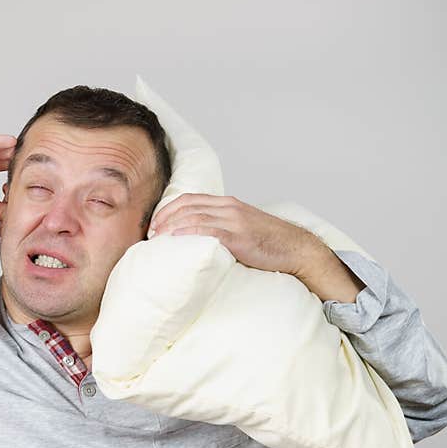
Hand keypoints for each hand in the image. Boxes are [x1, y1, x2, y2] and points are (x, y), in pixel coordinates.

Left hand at [150, 193, 324, 276]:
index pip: (189, 199)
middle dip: (164, 218)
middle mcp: (229, 207)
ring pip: (194, 216)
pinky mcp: (239, 236)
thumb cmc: (269, 243)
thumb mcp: (241, 228)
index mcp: (227, 204)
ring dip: (171, 226)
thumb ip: (220, 227)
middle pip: (187, 206)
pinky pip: (209, 231)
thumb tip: (195, 239)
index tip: (154, 224)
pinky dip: (189, 233)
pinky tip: (176, 238)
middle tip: (150, 233)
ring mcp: (234, 221)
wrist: (296, 248)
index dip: (167, 209)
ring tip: (157, 238)